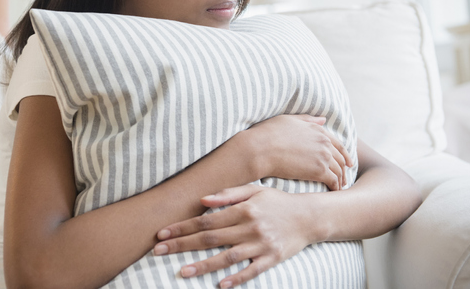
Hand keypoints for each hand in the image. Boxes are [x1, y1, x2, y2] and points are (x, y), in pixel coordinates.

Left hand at [154, 184, 315, 287]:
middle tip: (159, 251)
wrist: (310, 216)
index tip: (162, 233)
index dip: (183, 227)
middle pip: (210, 238)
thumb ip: (228, 194)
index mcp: (243, 209)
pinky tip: (220, 285)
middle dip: (183, 245)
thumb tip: (202, 200)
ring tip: (182, 272)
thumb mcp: (254, 190)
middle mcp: (250, 227)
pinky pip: (251, 271)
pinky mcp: (272, 259)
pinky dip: (236, 279)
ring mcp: (261, 245)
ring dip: (203, 265)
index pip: (206, 219)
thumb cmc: (277, 202)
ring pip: (227, 257)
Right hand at [247, 114, 352, 190]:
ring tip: (338, 188)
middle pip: (340, 159)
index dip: (344, 155)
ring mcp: (323, 157)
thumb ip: (308, 120)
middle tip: (343, 179)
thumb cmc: (269, 133)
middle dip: (344, 170)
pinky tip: (333, 192)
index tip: (348, 163)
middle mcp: (324, 143)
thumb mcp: (289, 120)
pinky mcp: (319, 171)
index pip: (338, 144)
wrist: (261, 149)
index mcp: (318, 130)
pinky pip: (333, 181)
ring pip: (339, 171)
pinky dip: (336, 188)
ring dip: (341, 180)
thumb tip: (323, 120)